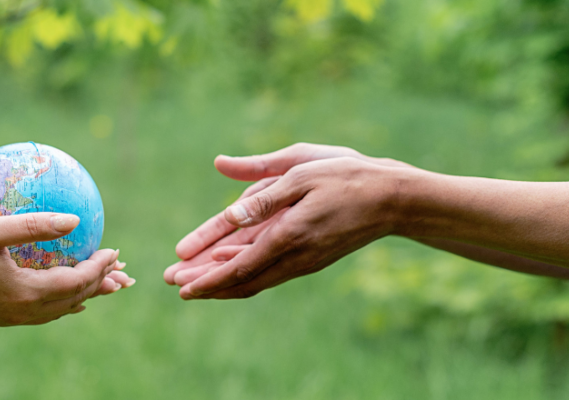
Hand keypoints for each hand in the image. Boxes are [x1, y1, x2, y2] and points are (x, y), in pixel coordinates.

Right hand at [0, 213, 133, 325]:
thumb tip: (75, 219)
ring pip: (56, 311)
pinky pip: (38, 314)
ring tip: (97, 284)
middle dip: (98, 283)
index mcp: (25, 292)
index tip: (114, 249)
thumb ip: (35, 225)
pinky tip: (57, 295)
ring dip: (80, 296)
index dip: (99, 267)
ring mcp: (8, 318)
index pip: (76, 281)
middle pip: (72, 300)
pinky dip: (58, 304)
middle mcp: (21, 311)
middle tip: (115, 267)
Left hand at [167, 144, 404, 299]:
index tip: (181, 284)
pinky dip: (243, 273)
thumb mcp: (302, 171)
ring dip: (221, 282)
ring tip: (191, 283)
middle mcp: (294, 256)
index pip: (239, 266)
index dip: (207, 277)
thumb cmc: (347, 176)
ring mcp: (304, 261)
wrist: (394, 198)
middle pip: (242, 280)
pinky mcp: (310, 258)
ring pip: (255, 279)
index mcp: (288, 234)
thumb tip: (226, 202)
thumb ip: (261, 189)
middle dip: (206, 284)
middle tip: (173, 285)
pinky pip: (270, 272)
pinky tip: (226, 268)